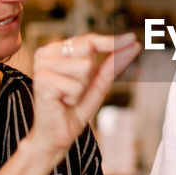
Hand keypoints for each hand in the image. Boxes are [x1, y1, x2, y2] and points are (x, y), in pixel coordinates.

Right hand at [30, 32, 140, 162]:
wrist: (56, 136)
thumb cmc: (74, 109)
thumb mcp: (98, 84)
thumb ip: (113, 64)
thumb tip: (133, 44)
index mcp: (56, 50)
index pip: (89, 39)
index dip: (111, 41)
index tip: (133, 38)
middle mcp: (46, 53)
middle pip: (88, 48)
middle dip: (90, 73)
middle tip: (74, 91)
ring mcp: (42, 66)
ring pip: (85, 67)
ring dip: (81, 88)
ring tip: (67, 97)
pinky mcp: (42, 80)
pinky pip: (76, 84)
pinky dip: (74, 97)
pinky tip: (61, 102)